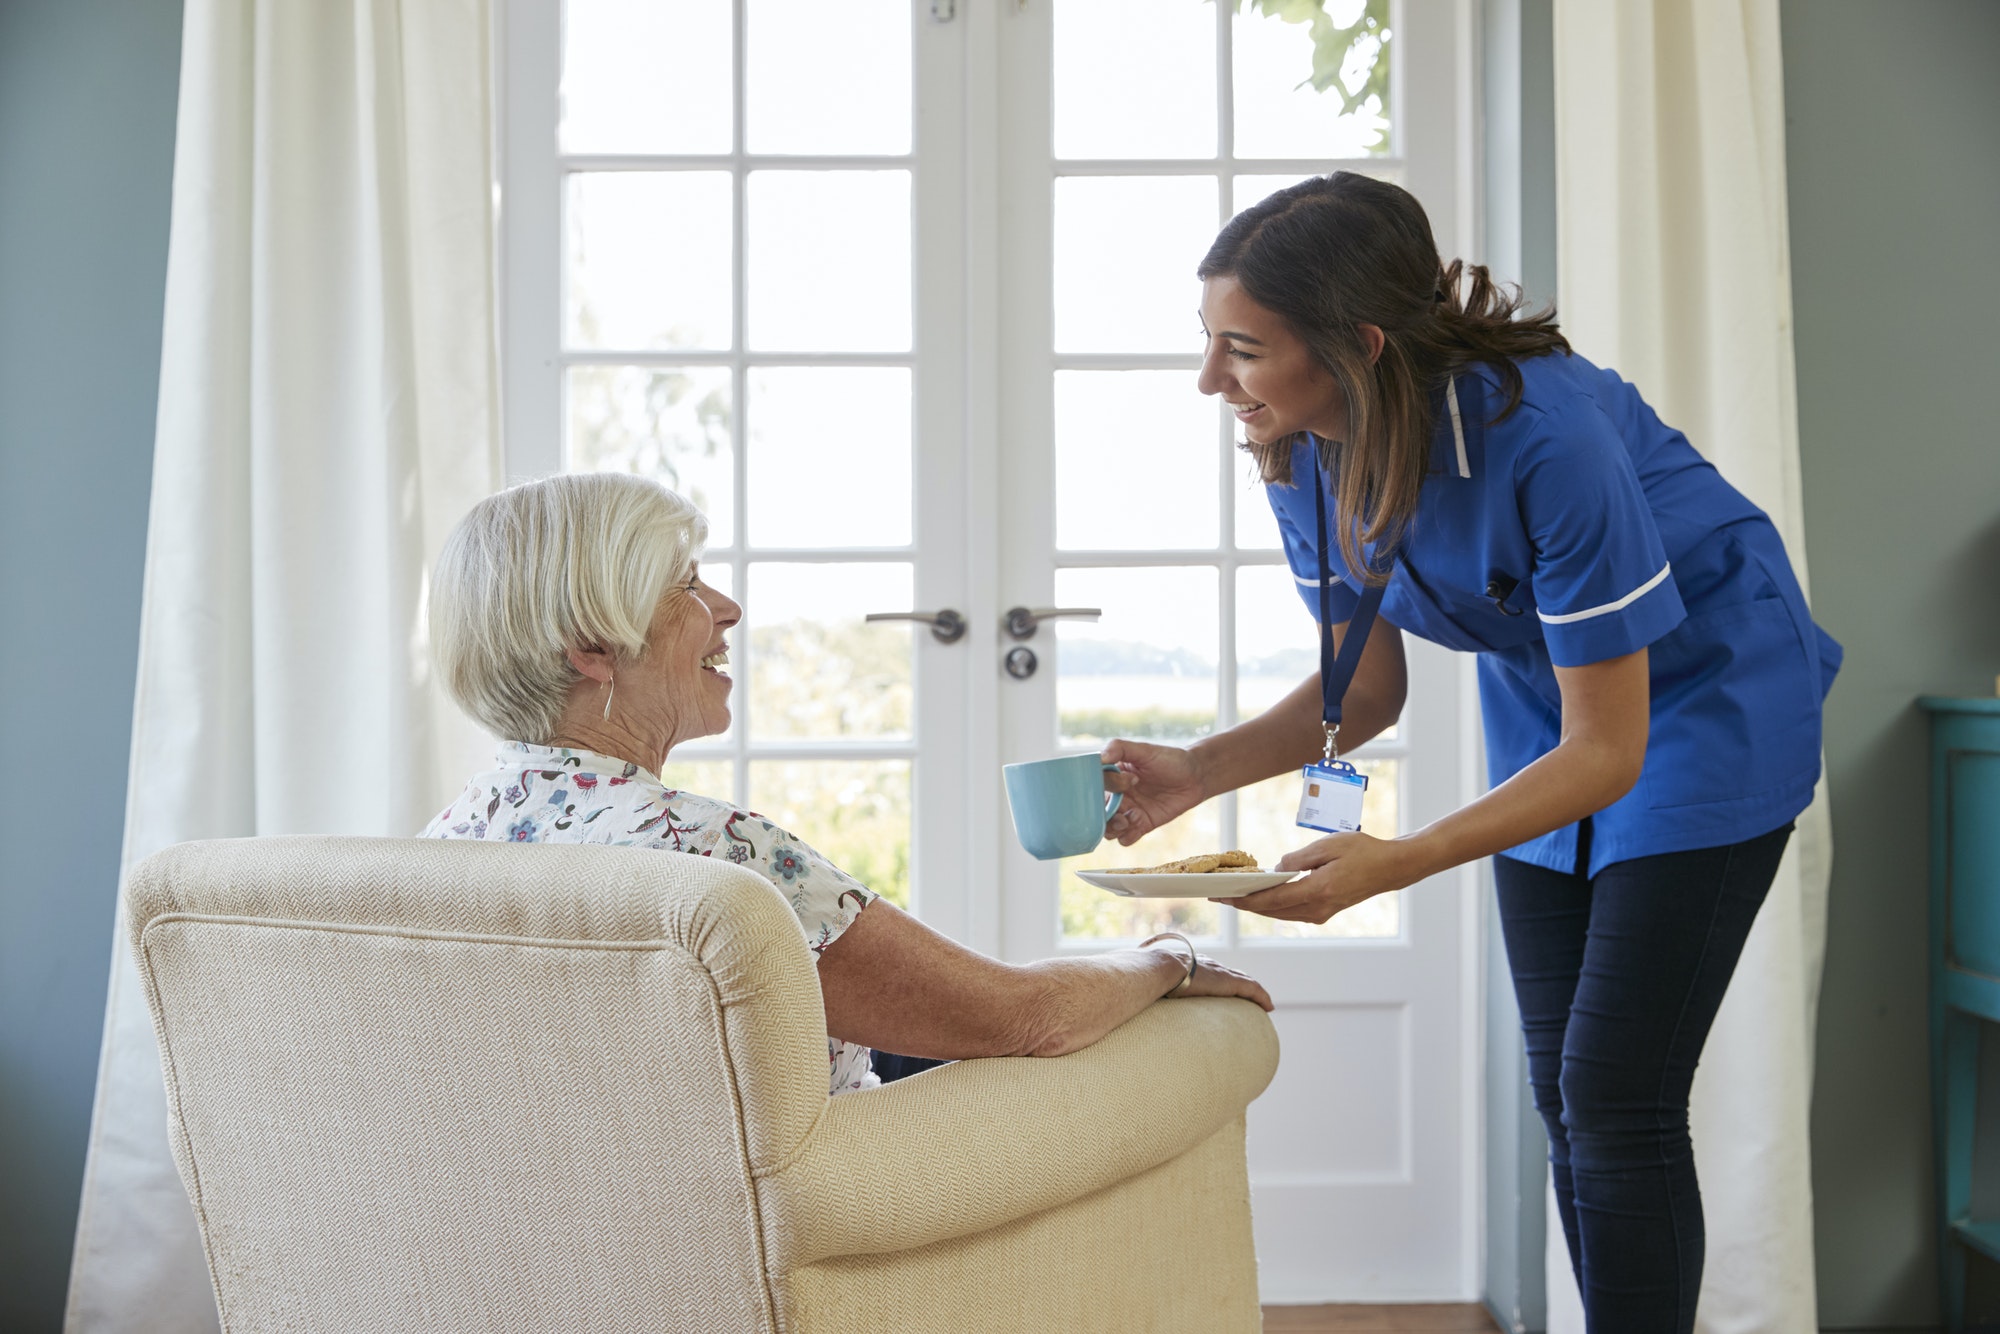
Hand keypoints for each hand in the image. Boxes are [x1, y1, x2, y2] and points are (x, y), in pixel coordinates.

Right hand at [1102, 739, 1206, 845]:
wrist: (1196, 777)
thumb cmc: (1170, 759)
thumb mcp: (1145, 750)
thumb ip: (1120, 748)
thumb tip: (1100, 757)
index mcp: (1114, 776)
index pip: (1098, 785)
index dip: (1110, 786)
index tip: (1130, 781)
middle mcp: (1118, 795)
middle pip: (1098, 811)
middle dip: (1104, 815)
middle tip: (1120, 812)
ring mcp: (1129, 811)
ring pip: (1108, 828)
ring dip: (1113, 828)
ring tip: (1129, 820)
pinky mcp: (1142, 825)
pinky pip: (1126, 838)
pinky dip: (1127, 836)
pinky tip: (1138, 825)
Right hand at [1154, 952, 1273, 1011]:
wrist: (1160, 968)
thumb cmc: (1151, 977)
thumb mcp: (1151, 983)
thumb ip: (1150, 992)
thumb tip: (1139, 1005)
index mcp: (1190, 964)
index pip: (1210, 970)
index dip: (1220, 978)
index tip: (1223, 987)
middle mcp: (1208, 965)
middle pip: (1231, 973)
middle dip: (1241, 983)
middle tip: (1249, 997)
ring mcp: (1219, 972)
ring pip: (1245, 980)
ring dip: (1255, 992)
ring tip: (1263, 1003)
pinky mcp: (1229, 981)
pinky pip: (1252, 989)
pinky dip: (1261, 997)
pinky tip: (1268, 1007)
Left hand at [1212, 832, 1424, 924]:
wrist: (1390, 868)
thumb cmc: (1362, 851)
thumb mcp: (1328, 845)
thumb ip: (1298, 859)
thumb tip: (1275, 869)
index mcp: (1318, 890)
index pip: (1272, 900)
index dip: (1244, 900)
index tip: (1223, 897)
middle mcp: (1318, 908)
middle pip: (1271, 911)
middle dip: (1244, 905)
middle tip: (1219, 897)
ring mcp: (1322, 913)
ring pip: (1280, 914)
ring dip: (1257, 907)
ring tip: (1234, 897)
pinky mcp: (1324, 911)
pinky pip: (1291, 912)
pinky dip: (1274, 906)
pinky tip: (1261, 897)